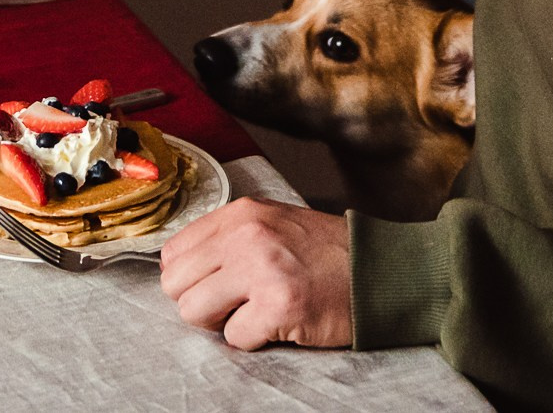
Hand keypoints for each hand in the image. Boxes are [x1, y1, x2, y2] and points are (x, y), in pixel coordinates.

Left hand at [161, 197, 353, 349]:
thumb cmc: (326, 253)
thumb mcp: (273, 224)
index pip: (173, 251)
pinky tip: (279, 323)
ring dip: (222, 322)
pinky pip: (234, 337)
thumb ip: (228, 237)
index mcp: (241, 213)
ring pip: (194, 311)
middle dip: (199, 302)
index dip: (189, 277)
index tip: (214, 284)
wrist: (379, 272)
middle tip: (233, 304)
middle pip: (176, 284)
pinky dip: (254, 339)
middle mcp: (247, 235)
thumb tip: (178, 267)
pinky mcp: (279, 305)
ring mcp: (262, 269)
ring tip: (254, 312)